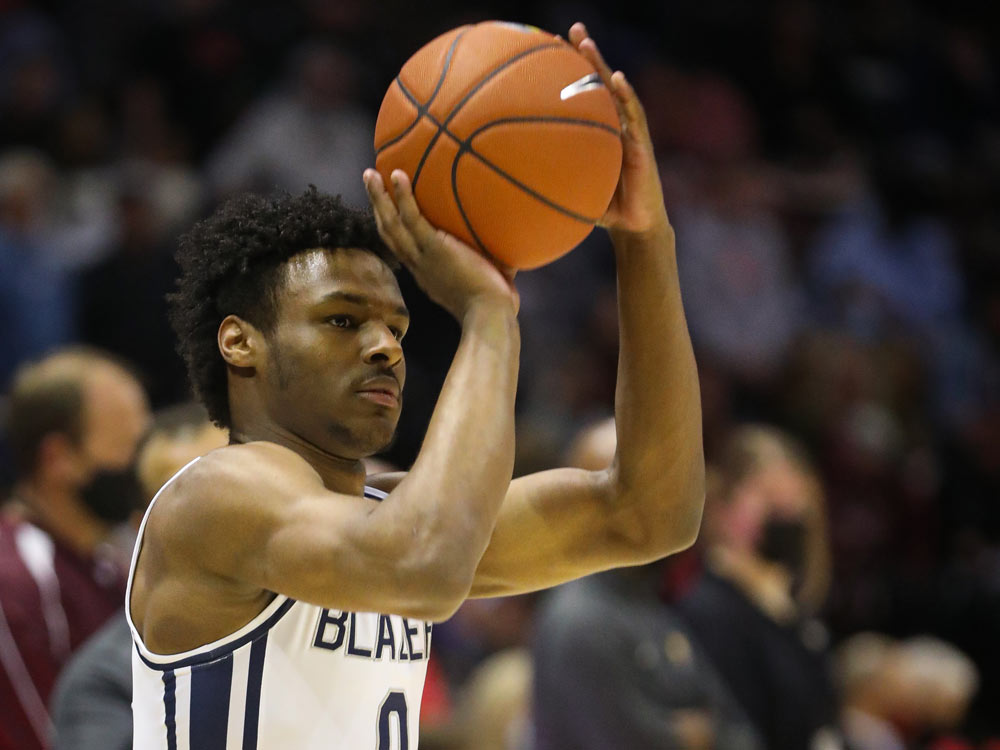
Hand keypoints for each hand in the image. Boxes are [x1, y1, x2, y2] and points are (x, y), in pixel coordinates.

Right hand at [364, 168, 518, 319]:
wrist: (491, 315)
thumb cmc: (495, 304)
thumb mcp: (489, 280)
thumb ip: (494, 263)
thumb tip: (512, 250)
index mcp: (427, 274)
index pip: (404, 249)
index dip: (394, 229)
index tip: (388, 212)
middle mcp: (418, 266)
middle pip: (389, 234)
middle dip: (378, 207)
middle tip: (371, 182)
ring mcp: (423, 257)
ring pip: (391, 224)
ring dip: (379, 197)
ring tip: (370, 173)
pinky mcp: (434, 248)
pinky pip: (411, 218)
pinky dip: (403, 196)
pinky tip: (397, 175)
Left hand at [568, 22, 669, 236]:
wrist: (634, 229)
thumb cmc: (601, 209)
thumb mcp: (569, 190)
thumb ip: (548, 180)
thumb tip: (507, 181)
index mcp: (597, 132)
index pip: (581, 94)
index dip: (567, 71)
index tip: (547, 48)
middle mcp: (614, 125)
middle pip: (598, 82)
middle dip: (585, 54)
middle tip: (570, 29)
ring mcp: (630, 132)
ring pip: (615, 91)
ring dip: (602, 65)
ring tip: (586, 42)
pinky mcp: (643, 145)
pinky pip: (635, 116)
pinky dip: (627, 95)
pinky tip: (617, 79)